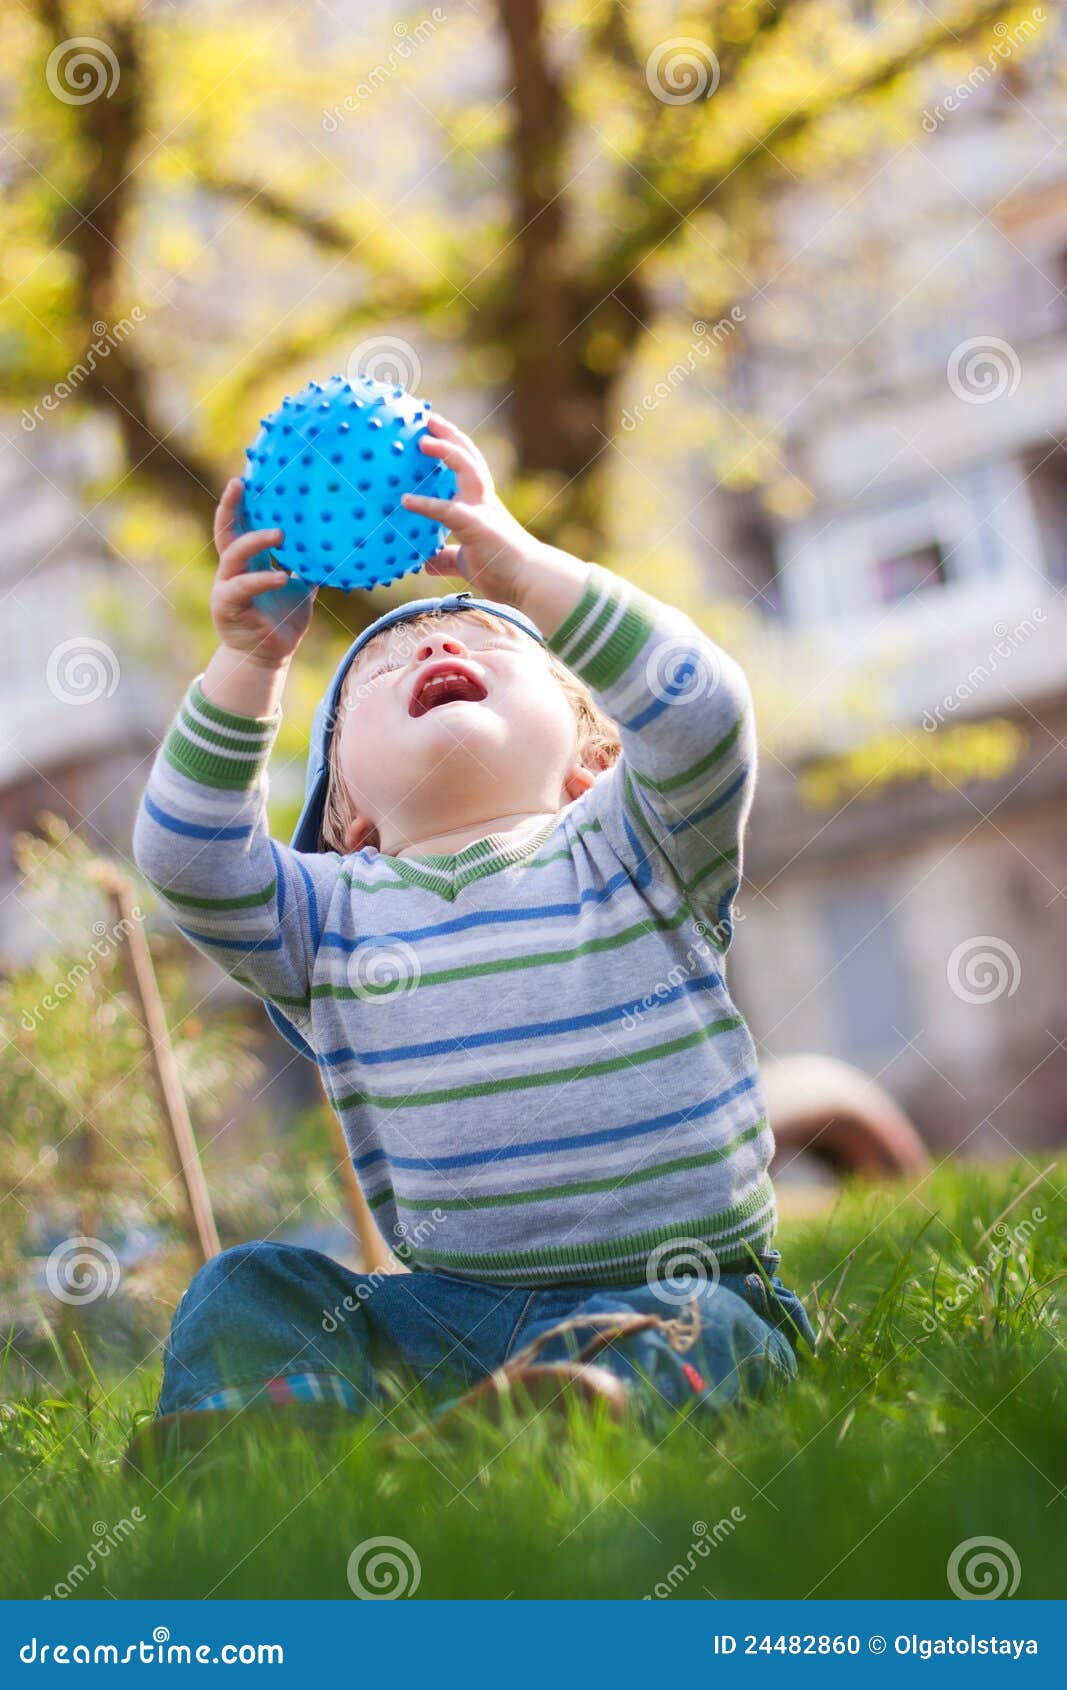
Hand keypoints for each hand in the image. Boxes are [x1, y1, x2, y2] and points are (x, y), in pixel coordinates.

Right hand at [209, 478, 315, 668]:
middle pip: (225, 530)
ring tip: (279, 533)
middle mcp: (233, 570)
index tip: (249, 476)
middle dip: (230, 506)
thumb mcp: (301, 589)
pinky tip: (281, 577)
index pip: (241, 524)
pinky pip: (242, 589)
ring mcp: (227, 588)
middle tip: (241, 484)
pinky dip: (261, 581)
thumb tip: (335, 545)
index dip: (242, 501)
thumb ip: (309, 567)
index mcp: (249, 562)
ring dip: (254, 541)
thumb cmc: (283, 620)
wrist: (268, 657)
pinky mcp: (227, 608)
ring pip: (233, 556)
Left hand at [401, 415, 541, 607]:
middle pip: (469, 456)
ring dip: (447, 450)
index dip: (453, 447)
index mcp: (483, 505)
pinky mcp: (477, 526)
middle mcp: (484, 501)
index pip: (468, 468)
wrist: (529, 584)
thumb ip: (446, 559)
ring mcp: (483, 510)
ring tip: (423, 439)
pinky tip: (406, 500)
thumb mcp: (468, 562)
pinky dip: (426, 504)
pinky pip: (448, 510)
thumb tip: (426, 563)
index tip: (433, 432)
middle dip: (450, 434)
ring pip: (468, 468)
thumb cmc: (503, 573)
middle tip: (427, 418)